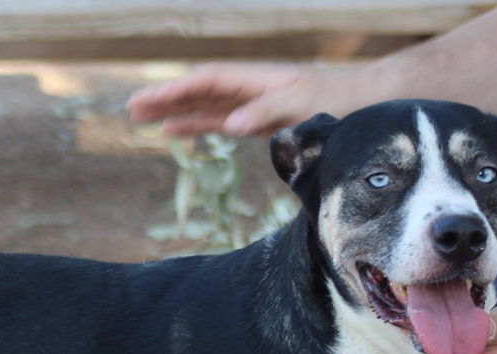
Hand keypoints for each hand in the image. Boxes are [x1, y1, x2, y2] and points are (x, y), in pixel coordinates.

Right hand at [126, 63, 341, 135]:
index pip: (207, 81)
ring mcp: (251, 104)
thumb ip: (265, 113)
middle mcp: (248, 89)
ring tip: (140, 118)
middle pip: (197, 90)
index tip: (149, 100)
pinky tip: (172, 131)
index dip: (176, 90)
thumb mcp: (303, 106)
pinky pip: (217, 120)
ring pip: (202, 105)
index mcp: (256, 80)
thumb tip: (230, 125)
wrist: (365, 102)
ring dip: (172, 111)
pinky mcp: (256, 121)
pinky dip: (193, 124)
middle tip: (131, 108)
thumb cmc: (338, 101)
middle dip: (165, 97)